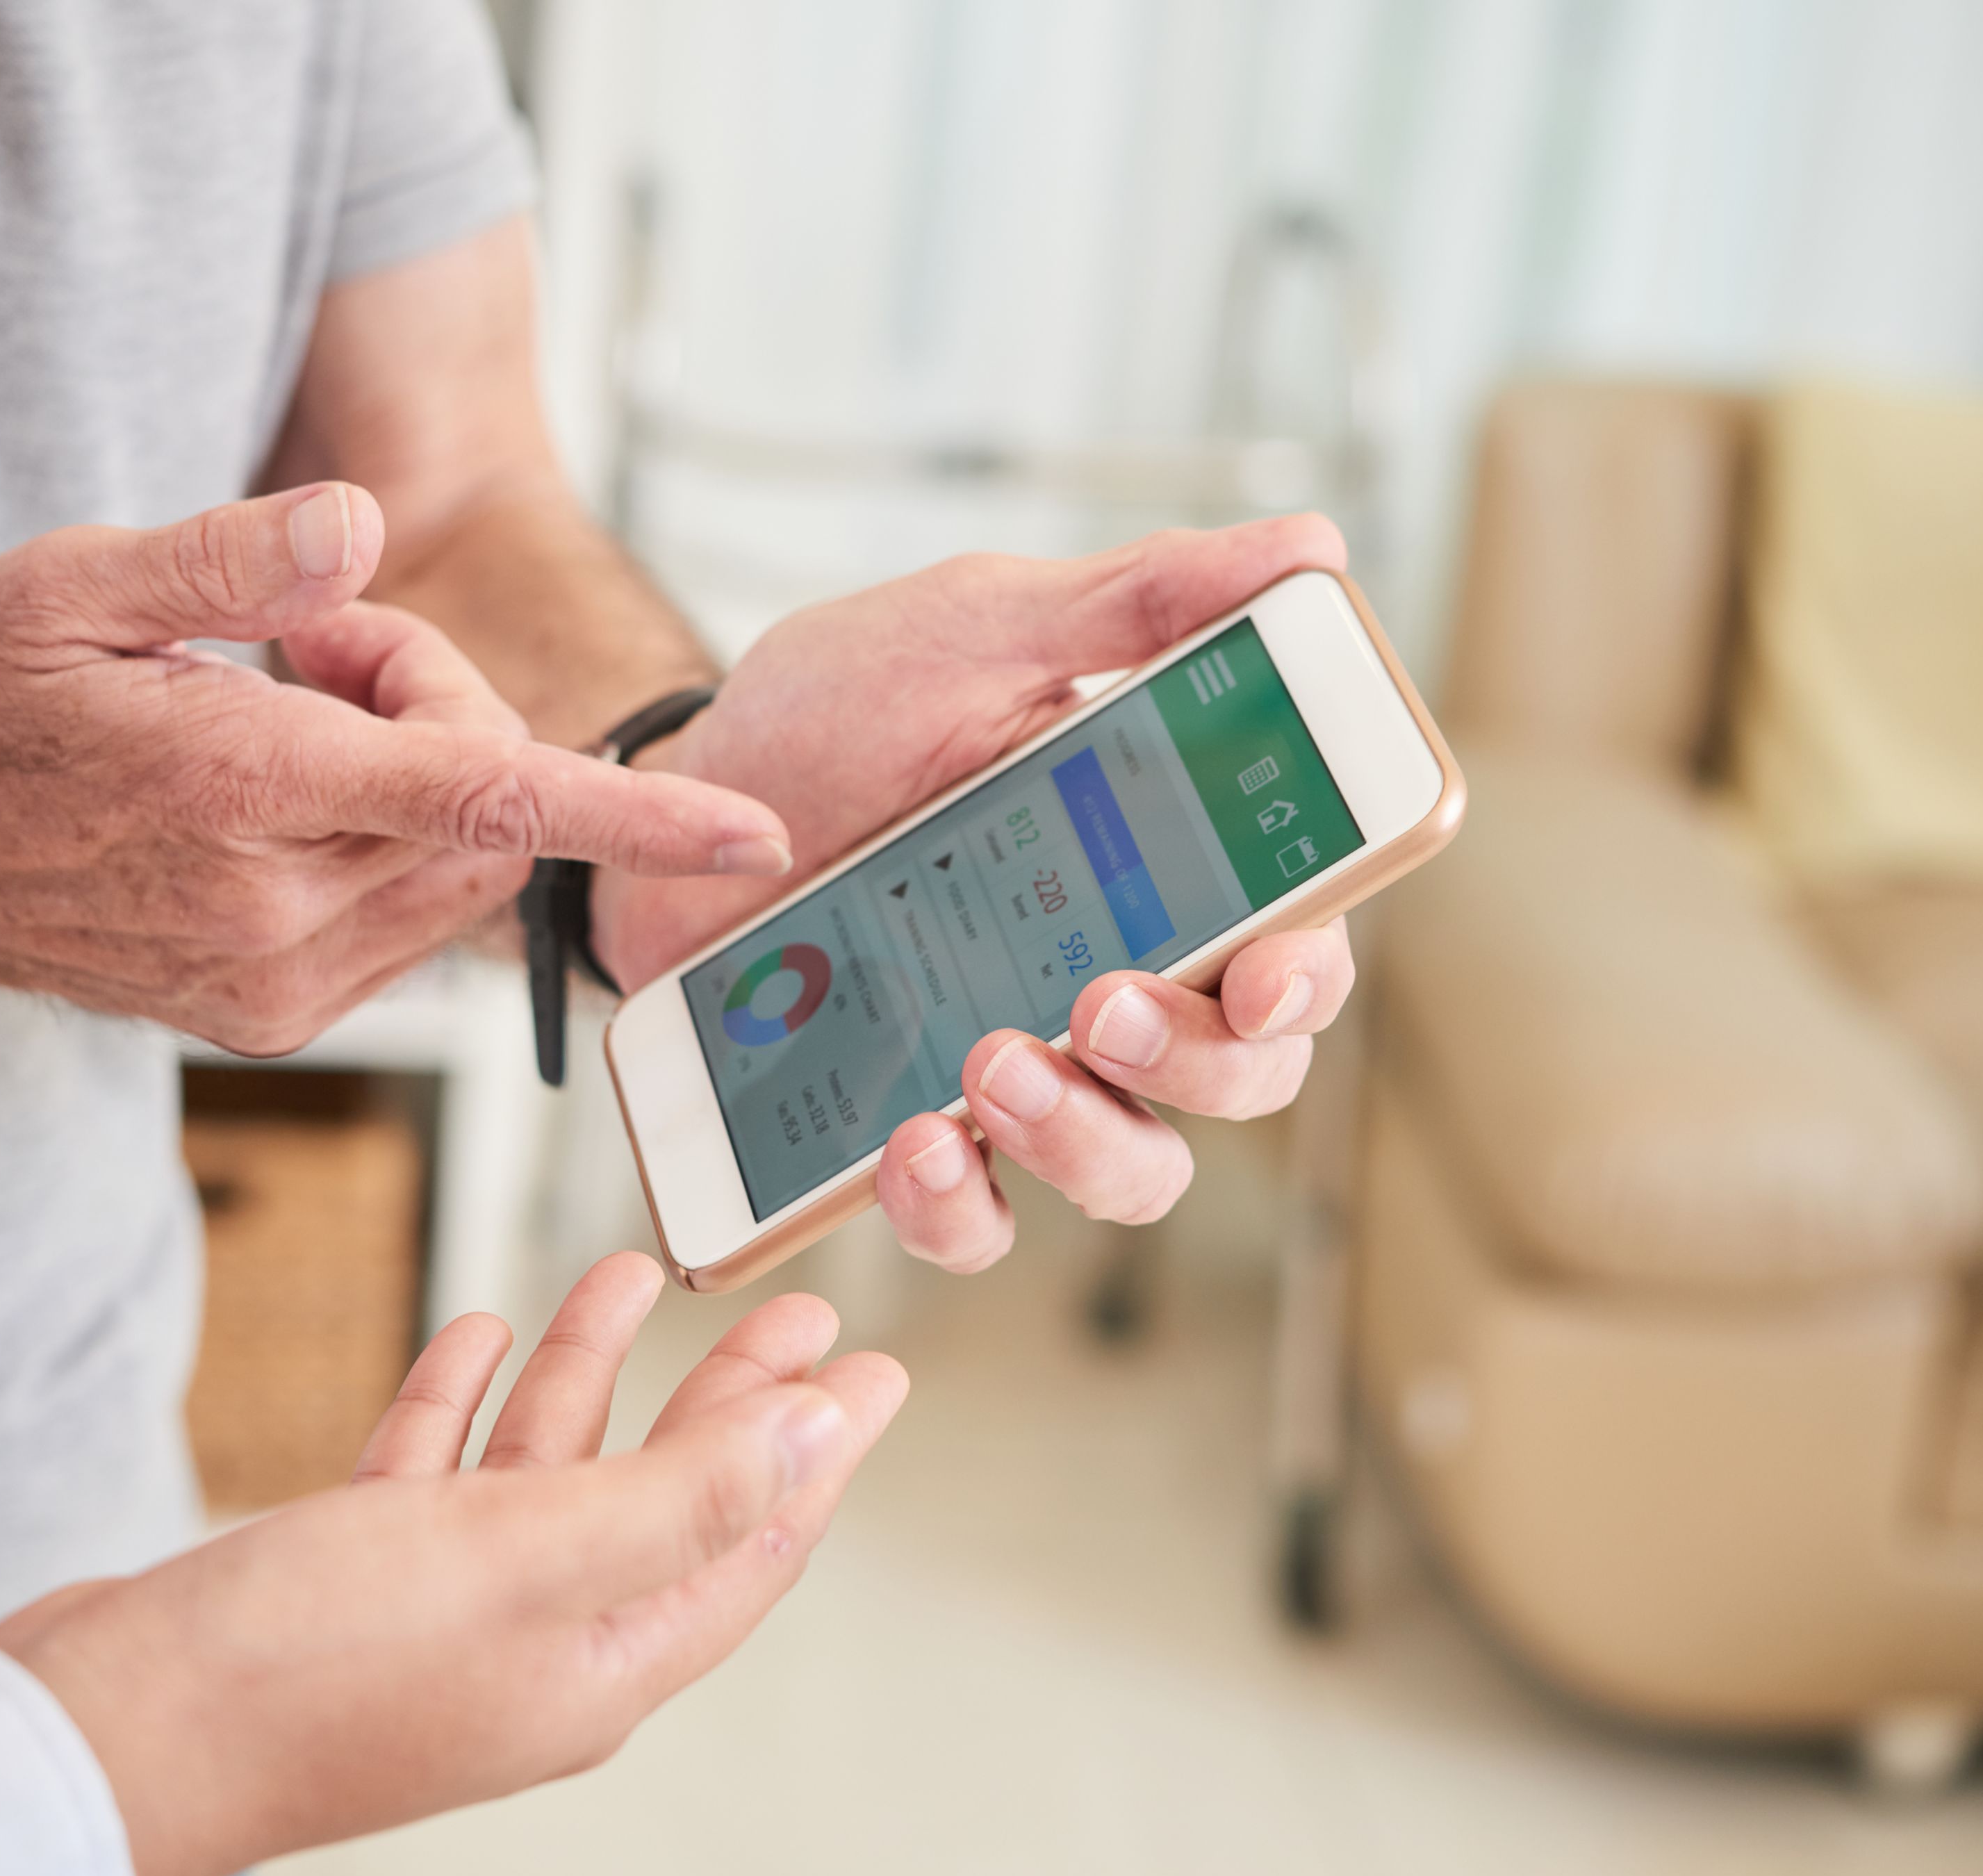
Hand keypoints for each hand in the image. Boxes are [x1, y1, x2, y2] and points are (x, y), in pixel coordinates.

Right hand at [0, 482, 785, 1054]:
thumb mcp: (68, 584)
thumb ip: (231, 556)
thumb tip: (363, 525)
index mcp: (239, 791)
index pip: (486, 795)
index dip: (639, 817)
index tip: (758, 837)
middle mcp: (275, 910)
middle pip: (492, 803)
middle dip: (447, 705)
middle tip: (310, 644)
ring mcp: (279, 983)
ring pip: (466, 864)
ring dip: (424, 774)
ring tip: (282, 713)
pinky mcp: (275, 1016)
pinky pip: (411, 913)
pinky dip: (393, 839)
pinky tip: (280, 793)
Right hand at [0, 1253, 906, 1875]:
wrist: (94, 1733)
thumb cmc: (306, 1663)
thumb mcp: (528, 1557)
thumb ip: (681, 1499)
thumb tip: (820, 1445)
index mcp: (602, 1660)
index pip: (749, 1541)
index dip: (818, 1451)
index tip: (875, 1371)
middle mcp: (534, 1644)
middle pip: (664, 1497)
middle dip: (729, 1397)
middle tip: (792, 1305)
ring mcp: (440, 1617)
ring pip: (544, 1474)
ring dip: (588, 1374)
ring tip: (632, 1274)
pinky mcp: (349, 1583)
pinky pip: (433, 1479)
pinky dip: (462, 1403)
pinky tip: (475, 1332)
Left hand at [591, 518, 1361, 1269]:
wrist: (673, 796)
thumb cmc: (837, 710)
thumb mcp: (980, 630)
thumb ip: (1140, 603)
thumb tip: (1307, 547)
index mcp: (1166, 866)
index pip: (1294, 947)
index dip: (1309, 979)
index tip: (1268, 976)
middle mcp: (1118, 979)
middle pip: (1242, 1078)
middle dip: (1195, 1062)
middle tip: (1097, 1003)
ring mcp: (1024, 1068)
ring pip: (1135, 1171)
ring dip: (1087, 1142)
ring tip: (990, 1065)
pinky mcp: (920, 1134)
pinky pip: (980, 1221)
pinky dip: (959, 1205)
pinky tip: (912, 1141)